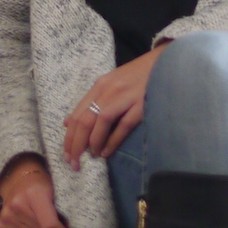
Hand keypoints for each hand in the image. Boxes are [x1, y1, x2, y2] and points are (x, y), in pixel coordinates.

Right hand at [0, 155, 73, 227]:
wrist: (18, 179)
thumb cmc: (42, 185)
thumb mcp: (57, 190)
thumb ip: (67, 211)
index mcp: (34, 194)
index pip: (50, 226)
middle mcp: (17, 206)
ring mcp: (7, 217)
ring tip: (46, 225)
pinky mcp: (1, 226)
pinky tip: (34, 225)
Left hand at [63, 47, 163, 169]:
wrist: (162, 63)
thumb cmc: (136, 76)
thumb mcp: (110, 84)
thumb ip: (91, 102)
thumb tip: (67, 123)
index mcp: (100, 85)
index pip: (77, 114)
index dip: (69, 137)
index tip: (65, 155)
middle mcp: (109, 90)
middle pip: (85, 120)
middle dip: (76, 145)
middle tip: (74, 163)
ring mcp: (125, 96)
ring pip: (101, 121)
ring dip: (93, 143)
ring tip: (91, 157)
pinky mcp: (140, 104)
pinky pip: (123, 125)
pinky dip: (113, 141)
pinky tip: (107, 152)